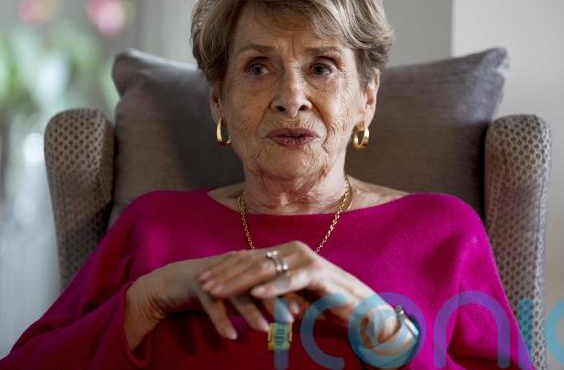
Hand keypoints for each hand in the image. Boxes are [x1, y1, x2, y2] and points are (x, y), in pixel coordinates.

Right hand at [126, 253, 295, 343]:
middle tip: (292, 319)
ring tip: (265, 330)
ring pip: (237, 294)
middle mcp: (234, 267)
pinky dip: (221, 320)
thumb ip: (264, 302)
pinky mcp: (197, 285)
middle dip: (276, 301)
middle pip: (259, 283)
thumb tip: (293, 315)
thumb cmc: (214, 291)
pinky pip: (212, 304)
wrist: (173, 283)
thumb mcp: (240, 295)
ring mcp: (216, 275)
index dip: (289, 292)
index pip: (273, 277)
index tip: (305, 310)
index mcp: (247, 266)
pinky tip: (231, 336)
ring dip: (251, 312)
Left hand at [198, 241, 395, 335]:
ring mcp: (306, 260)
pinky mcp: (319, 273)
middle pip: (252, 261)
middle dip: (225, 274)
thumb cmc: (325, 305)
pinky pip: (292, 279)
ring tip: (220, 290)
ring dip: (240, 280)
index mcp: (285, 254)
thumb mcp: (291, 298)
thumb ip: (271, 292)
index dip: (224, 269)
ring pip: (266, 269)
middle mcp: (293, 251)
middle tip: (203, 284)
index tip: (203, 279)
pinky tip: (255, 293)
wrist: (361, 311)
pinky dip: (274, 287)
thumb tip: (248, 294)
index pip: (248, 258)